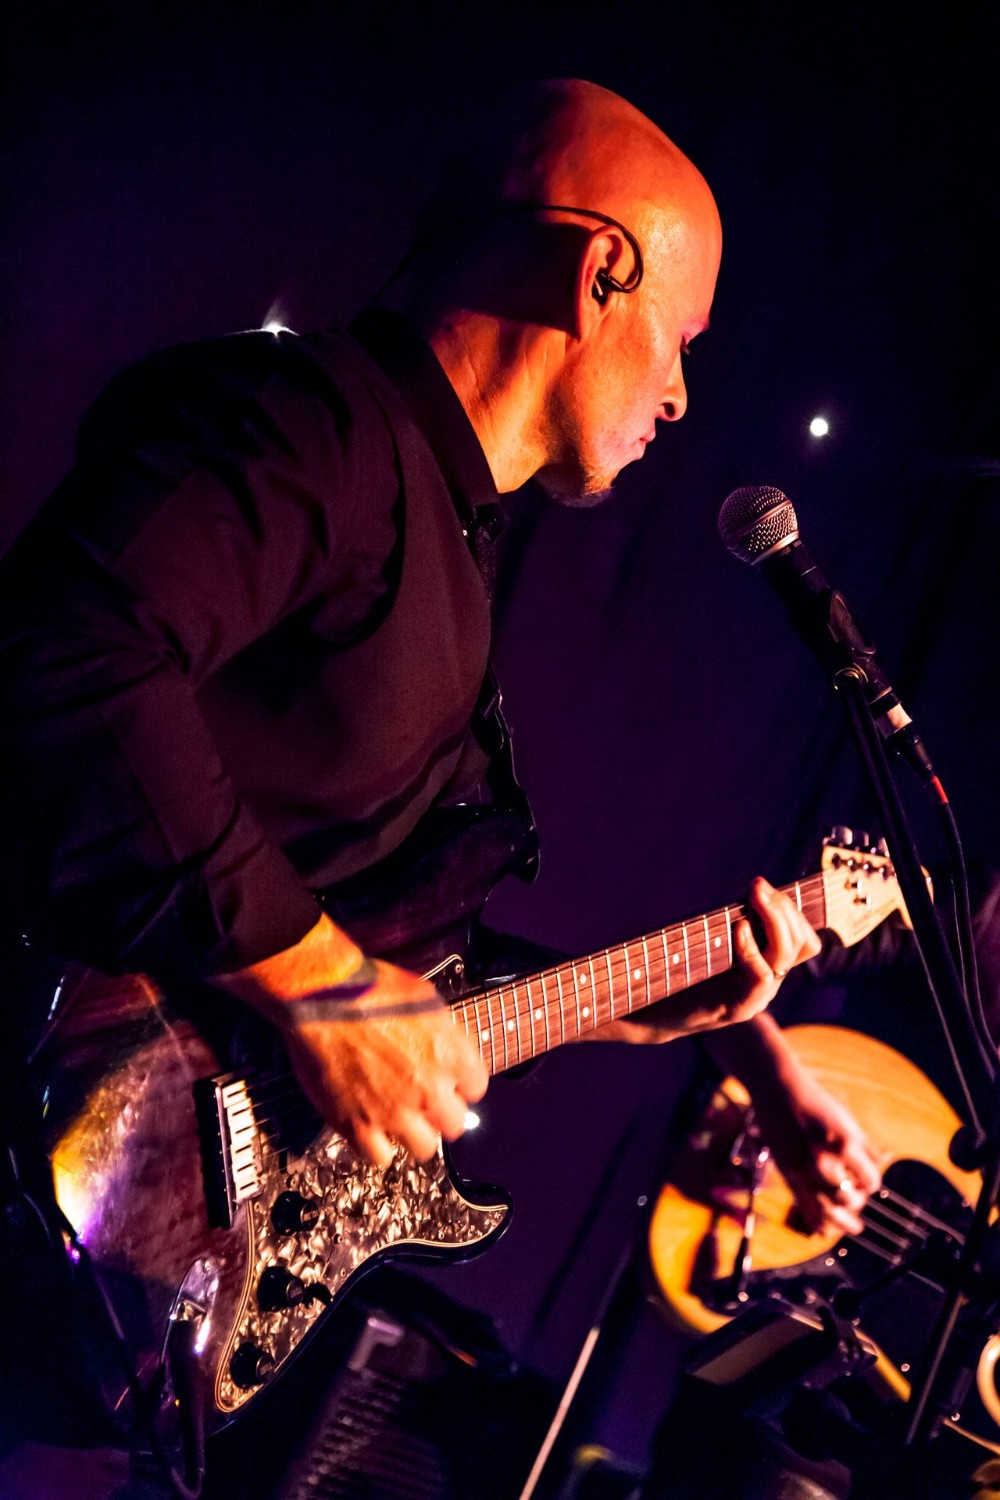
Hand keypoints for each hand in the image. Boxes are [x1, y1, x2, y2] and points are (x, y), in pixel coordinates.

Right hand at [281, 959, 487, 1165]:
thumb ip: (444, 1035)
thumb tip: (447, 1051)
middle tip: (422, 1099)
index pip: (476, 1088)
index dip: (460, 1083)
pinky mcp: (358, 1126)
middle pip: (454, 1124)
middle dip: (440, 1111)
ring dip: (414, 1133)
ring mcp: (394, 1112)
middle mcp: (429, 1088)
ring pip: (424, 1148)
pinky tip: (371, 1126)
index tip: (448, 1080)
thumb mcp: (424, 997)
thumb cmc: (369, 988)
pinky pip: (381, 1157)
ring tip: (398, 1115)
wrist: (320, 998)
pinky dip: (377, 1145)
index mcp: (451, 1055)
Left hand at [593, 876, 822, 1043]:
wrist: (650, 1012)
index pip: (803, 938)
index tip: (763, 886)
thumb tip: (755, 888)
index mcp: (766, 965)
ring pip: (786, 956)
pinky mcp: (735, 1009)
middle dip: (783, 907)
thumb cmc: (678, 970)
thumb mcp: (712, 939)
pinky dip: (752, 949)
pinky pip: (760, 978)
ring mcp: (755, 998)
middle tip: (758, 886)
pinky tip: (739, 929)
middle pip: (801, 942)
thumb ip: (735, 921)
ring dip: (773, 920)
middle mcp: (768, 982)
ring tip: (754, 899)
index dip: (791, 909)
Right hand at [749, 1062, 881, 1235]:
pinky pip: (803, 1206)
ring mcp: (802, 1167)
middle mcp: (823, 1159)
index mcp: (843, 1143)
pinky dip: (816, 1222)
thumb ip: (865, 1145)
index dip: (871, 1182)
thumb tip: (885, 1161)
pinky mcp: (786, 1171)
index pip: (870, 1180)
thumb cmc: (814, 1101)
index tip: (867, 1181)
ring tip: (851, 1225)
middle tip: (856, 1197)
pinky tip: (825, 1231)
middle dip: (856, 1200)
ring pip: (827, 1209)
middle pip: (849, 1198)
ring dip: (841, 1219)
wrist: (777, 1089)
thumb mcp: (846, 1119)